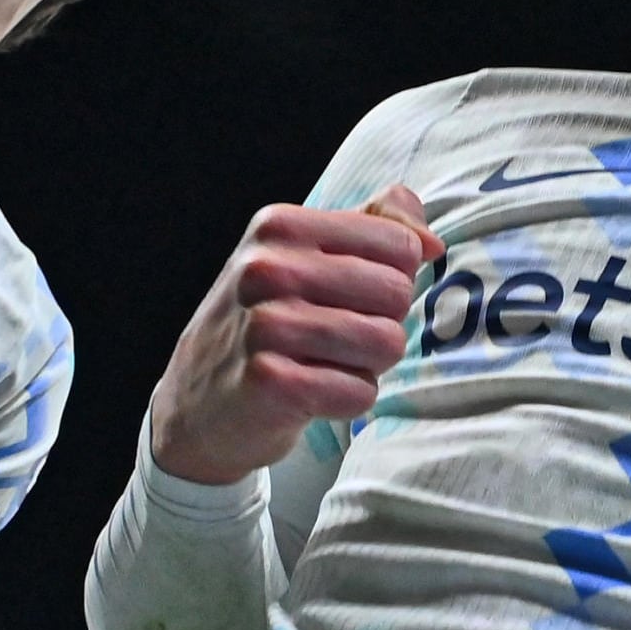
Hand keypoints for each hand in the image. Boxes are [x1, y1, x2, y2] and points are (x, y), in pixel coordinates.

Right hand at [146, 187, 444, 485]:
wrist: (198, 402)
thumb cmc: (267, 322)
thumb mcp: (307, 256)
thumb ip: (377, 226)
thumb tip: (432, 243)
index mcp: (280, 226)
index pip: (398, 244)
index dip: (390, 278)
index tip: (349, 297)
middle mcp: (267, 269)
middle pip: (397, 293)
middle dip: (381, 323)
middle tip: (336, 339)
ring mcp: (264, 325)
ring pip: (386, 344)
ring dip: (368, 365)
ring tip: (325, 365)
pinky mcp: (270, 383)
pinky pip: (360, 392)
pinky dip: (348, 400)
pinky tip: (313, 395)